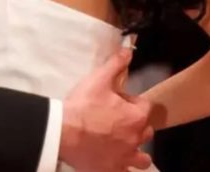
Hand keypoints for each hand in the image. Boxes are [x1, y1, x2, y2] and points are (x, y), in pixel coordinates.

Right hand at [60, 48, 153, 171]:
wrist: (63, 131)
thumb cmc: (83, 105)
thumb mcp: (99, 79)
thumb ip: (116, 64)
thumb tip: (129, 50)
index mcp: (136, 117)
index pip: (144, 106)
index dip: (132, 100)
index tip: (118, 98)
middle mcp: (135, 140)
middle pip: (146, 131)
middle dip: (137, 123)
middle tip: (119, 117)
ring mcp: (124, 158)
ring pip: (142, 159)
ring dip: (138, 151)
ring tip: (125, 144)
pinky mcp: (111, 170)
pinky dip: (123, 167)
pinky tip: (115, 160)